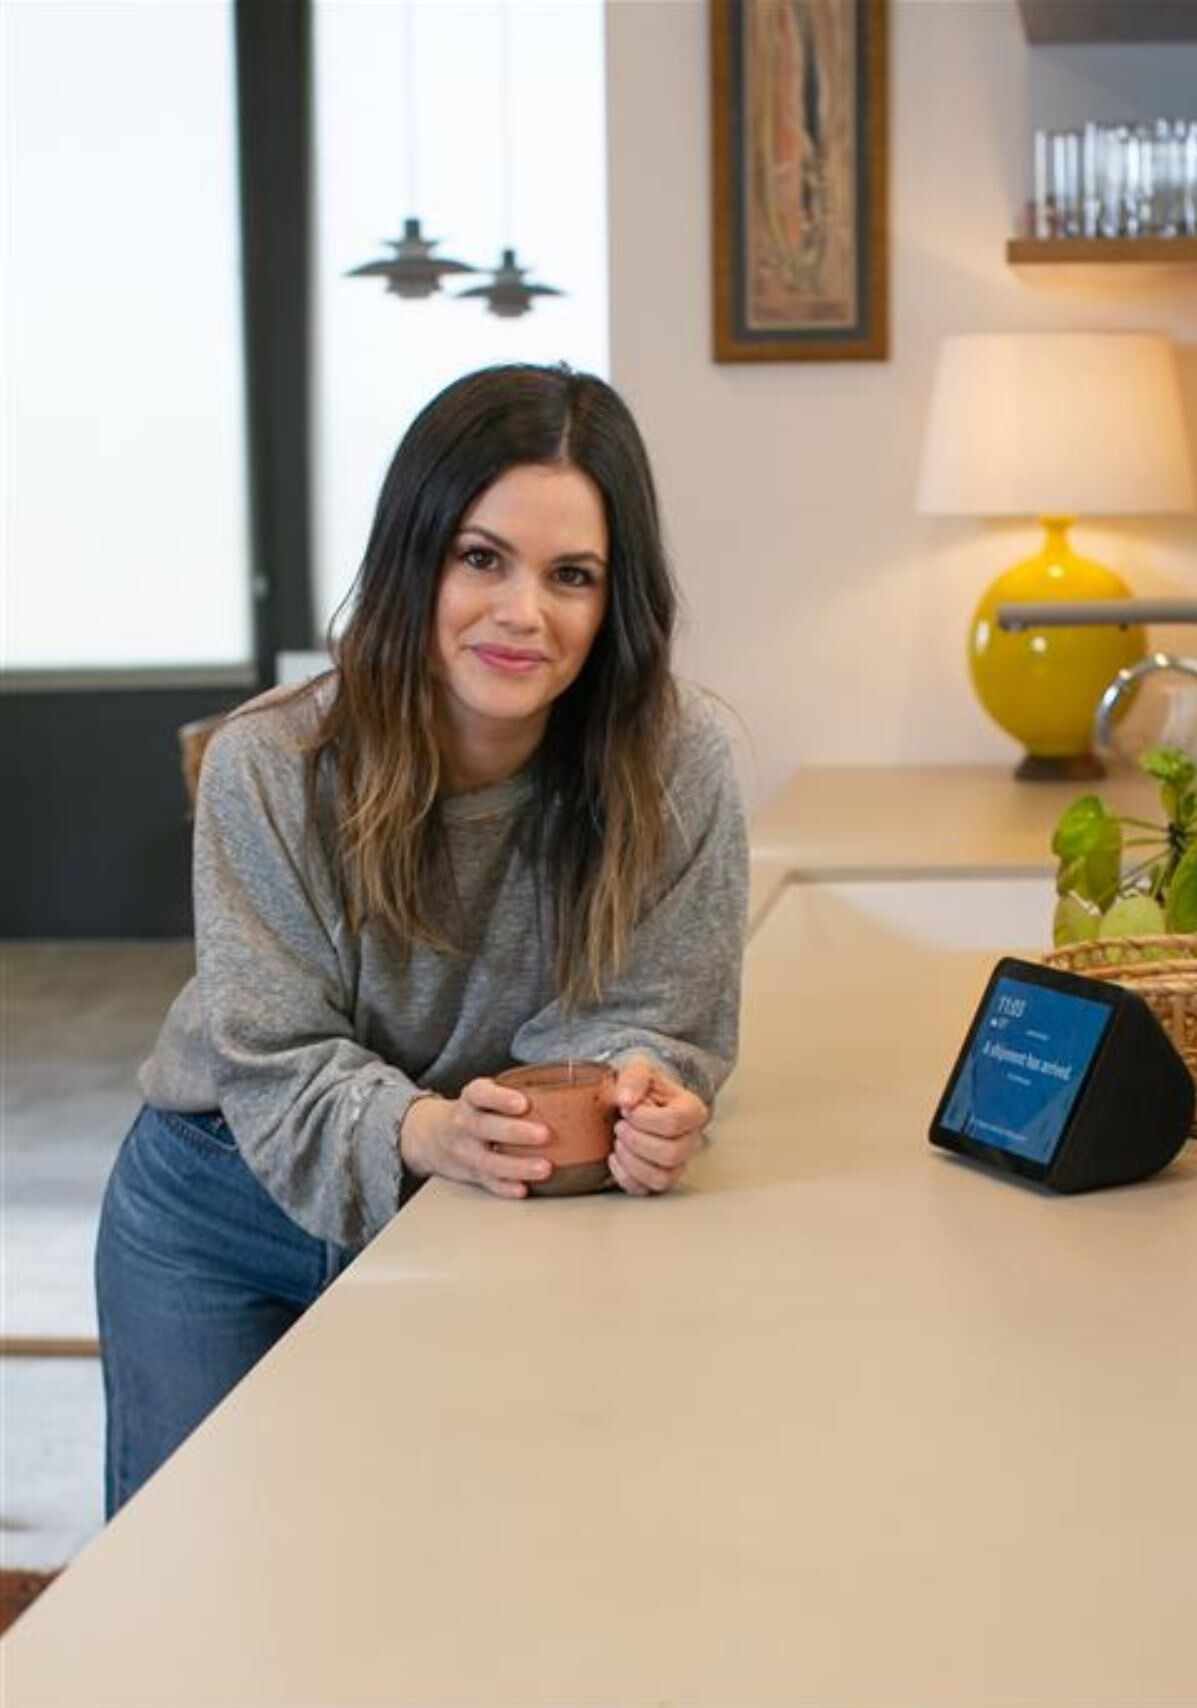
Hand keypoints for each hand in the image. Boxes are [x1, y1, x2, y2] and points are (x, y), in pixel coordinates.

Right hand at [398, 1079, 553, 1198]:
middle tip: (544, 1134)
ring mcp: (467, 1152)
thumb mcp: (484, 1094)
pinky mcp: (472, 1174)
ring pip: (489, 1161)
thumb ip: (515, 1093)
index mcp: (471, 1099)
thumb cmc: (475, 1112)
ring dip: (518, 1166)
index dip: (500, 1097)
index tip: (522, 1102)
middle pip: (486, 1127)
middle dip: (516, 1132)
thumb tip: (571, 1088)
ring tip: (544, 1167)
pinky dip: (505, 1188)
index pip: (480, 1094)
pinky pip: (488, 1184)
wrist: (432, 1136)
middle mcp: (465, 1124)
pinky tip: (523, 1189)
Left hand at [608, 1054, 707, 1196]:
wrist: (634, 1100)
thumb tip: (626, 1100)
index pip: (674, 1122)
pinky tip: (616, 1158)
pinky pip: (646, 1190)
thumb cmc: (641, 1086)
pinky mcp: (660, 1179)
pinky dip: (624, 1176)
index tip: (628, 1108)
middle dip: (636, 1140)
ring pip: (661, 1178)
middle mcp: (691, 1140)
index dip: (644, 1118)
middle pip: (671, 1154)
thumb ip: (633, 1078)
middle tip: (620, 1125)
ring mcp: (678, 1163)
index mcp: (692, 1110)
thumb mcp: (638, 1068)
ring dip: (631, 1161)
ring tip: (618, 1142)